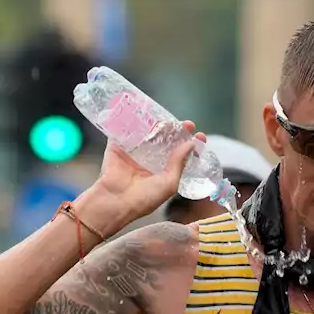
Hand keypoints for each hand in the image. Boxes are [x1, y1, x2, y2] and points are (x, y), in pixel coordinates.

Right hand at [82, 123, 205, 230]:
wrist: (114, 202)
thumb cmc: (143, 199)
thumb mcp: (169, 184)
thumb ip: (179, 163)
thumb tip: (191, 145)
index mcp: (162, 172)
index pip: (179, 154)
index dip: (190, 144)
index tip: (199, 136)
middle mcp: (149, 161)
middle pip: (165, 140)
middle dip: (177, 131)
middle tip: (187, 125)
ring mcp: (133, 152)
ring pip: (148, 132)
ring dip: (158, 124)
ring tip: (169, 120)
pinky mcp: (117, 146)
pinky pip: (125, 129)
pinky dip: (131, 119)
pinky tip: (143, 111)